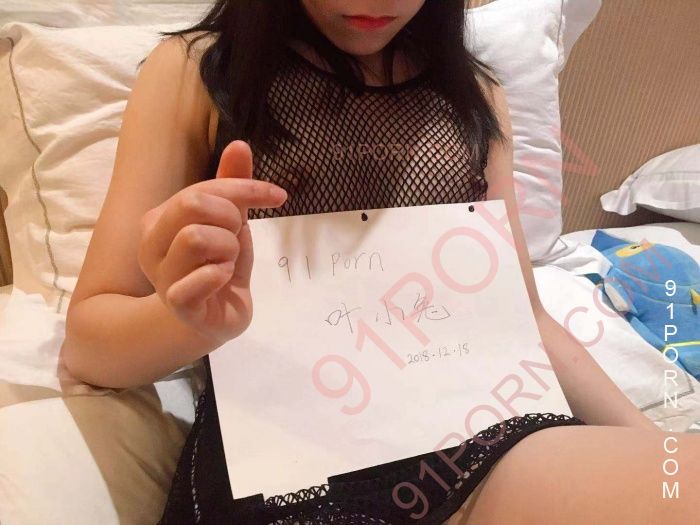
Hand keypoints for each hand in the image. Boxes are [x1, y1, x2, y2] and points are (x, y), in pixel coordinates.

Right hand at [137, 140, 286, 344]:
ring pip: (197, 238)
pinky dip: (223, 275)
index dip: (245, 188)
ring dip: (228, 248)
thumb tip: (239, 144)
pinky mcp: (178, 303)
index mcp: (158, 220)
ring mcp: (161, 275)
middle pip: (193, 205)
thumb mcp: (231, 220)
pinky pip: (203, 277)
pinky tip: (223, 281)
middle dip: (230, 217)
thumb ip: (232, 183)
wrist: (218, 317)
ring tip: (227, 261)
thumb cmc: (219, 265)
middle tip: (236, 237)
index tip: (276, 196)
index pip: (201, 189)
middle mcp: (150, 245)